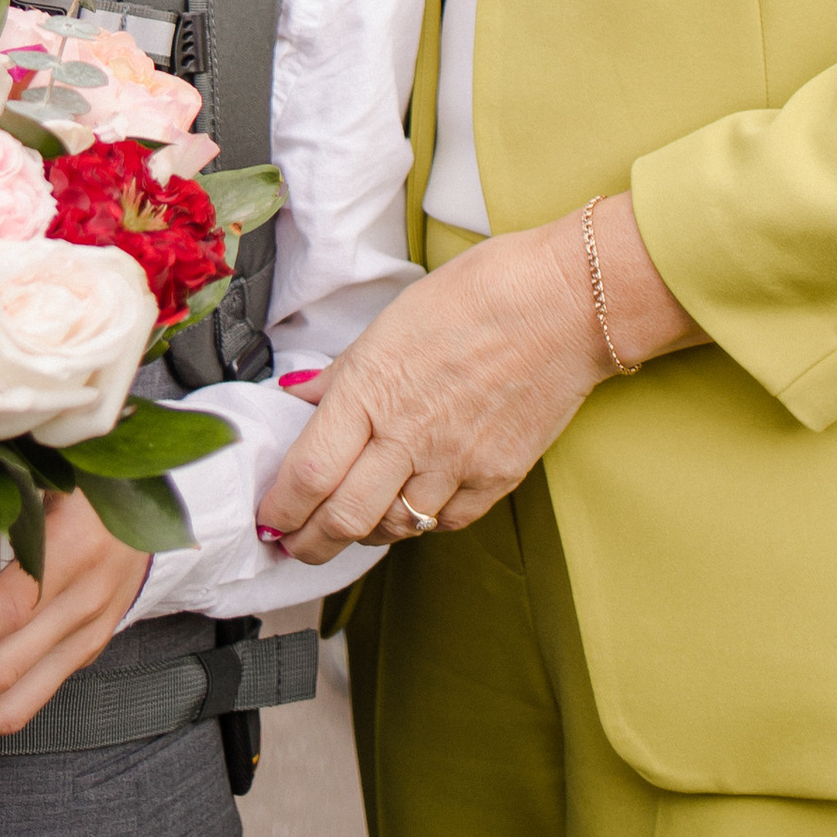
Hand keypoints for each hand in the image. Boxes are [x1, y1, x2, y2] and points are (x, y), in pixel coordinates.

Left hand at [0, 488, 147, 745]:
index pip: (10, 607)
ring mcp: (88, 636)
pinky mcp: (83, 654)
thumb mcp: (51, 465)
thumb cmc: (91, 475)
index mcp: (77, 547)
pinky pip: (32, 699)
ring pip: (20, 702)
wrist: (158, 499)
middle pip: (7, 669)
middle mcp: (86, 602)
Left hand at [257, 207, 699, 564]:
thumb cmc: (482, 293)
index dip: (281, 507)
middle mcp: (409, 434)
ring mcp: (456, 463)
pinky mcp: (497, 478)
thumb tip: (299, 398)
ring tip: (349, 524)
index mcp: (373, 388)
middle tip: (295, 543)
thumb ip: (343, 373)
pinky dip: (420, 523)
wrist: (567, 302)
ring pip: (393, 528)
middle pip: (343, 517)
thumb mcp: (392, 321)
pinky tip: (410, 508)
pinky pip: (447, 523)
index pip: (308, 471)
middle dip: (310, 541)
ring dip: (362, 533)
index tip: (269, 517)